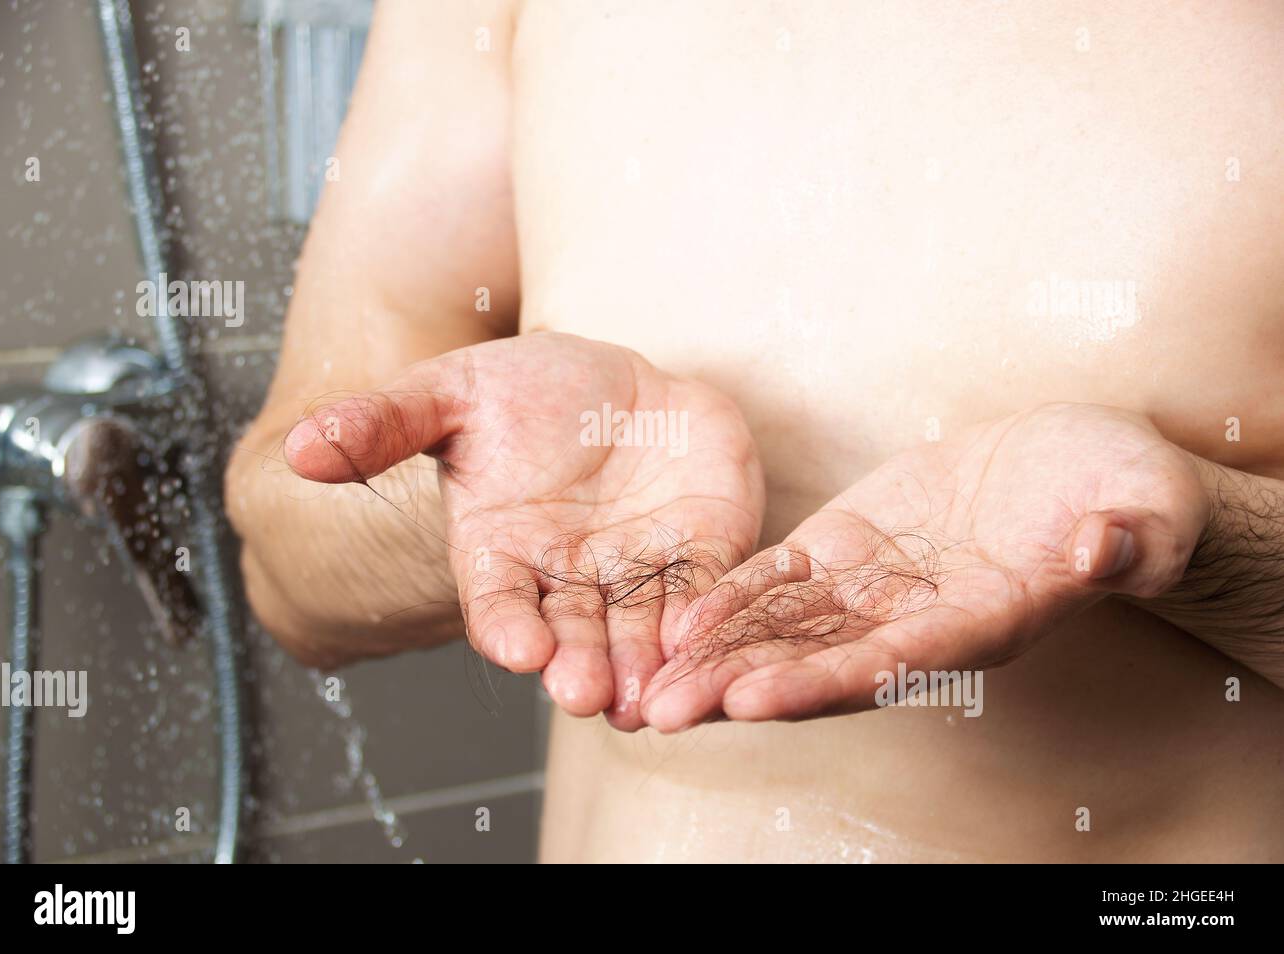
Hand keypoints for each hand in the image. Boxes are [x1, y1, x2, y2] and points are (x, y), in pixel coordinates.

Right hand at [283, 332, 763, 729]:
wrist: (613, 382)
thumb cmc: (522, 392)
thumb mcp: (449, 393)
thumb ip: (384, 424)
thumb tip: (300, 448)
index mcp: (501, 551)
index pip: (496, 601)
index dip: (504, 626)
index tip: (514, 648)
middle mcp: (566, 577)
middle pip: (571, 632)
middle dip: (579, 664)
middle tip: (586, 693)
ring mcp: (633, 570)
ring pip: (639, 627)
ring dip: (643, 663)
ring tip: (647, 696)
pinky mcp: (696, 551)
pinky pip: (701, 588)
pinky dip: (703, 613)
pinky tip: (704, 637)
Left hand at [641, 403, 1209, 730]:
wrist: (1075, 465)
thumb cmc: (1123, 490)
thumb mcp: (1143, 504)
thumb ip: (1130, 536)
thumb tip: (1109, 549)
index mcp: (982, 622)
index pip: (895, 663)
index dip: (824, 682)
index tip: (754, 702)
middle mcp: (917, 620)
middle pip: (816, 664)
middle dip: (737, 689)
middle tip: (661, 713)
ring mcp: (876, 586)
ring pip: (784, 631)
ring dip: (714, 656)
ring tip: (645, 680)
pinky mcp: (848, 545)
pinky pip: (780, 580)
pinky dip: (730, 597)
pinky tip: (678, 616)